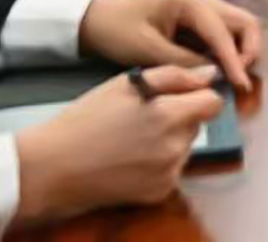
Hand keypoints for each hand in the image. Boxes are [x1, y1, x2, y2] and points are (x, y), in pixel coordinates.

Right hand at [9, 64, 218, 225]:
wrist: (54, 166)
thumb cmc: (86, 118)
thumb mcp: (126, 84)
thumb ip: (174, 76)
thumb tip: (210, 75)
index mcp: (169, 116)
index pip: (213, 103)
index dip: (197, 94)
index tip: (177, 95)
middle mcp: (175, 148)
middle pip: (197, 124)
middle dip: (179, 116)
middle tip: (143, 115)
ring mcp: (168, 174)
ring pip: (185, 147)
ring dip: (170, 139)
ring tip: (133, 137)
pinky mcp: (158, 193)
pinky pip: (172, 170)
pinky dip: (160, 162)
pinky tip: (131, 157)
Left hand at [78, 0, 263, 92]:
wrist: (98, 20)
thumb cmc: (119, 32)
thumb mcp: (148, 50)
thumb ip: (183, 62)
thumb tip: (214, 77)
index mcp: (190, 1)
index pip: (224, 32)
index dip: (235, 60)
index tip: (241, 87)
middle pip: (244, 21)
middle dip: (248, 51)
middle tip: (238, 81)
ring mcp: (202, 7)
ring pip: (239, 27)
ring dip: (241, 52)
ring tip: (230, 78)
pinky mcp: (199, 19)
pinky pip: (225, 33)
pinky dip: (229, 51)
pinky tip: (219, 71)